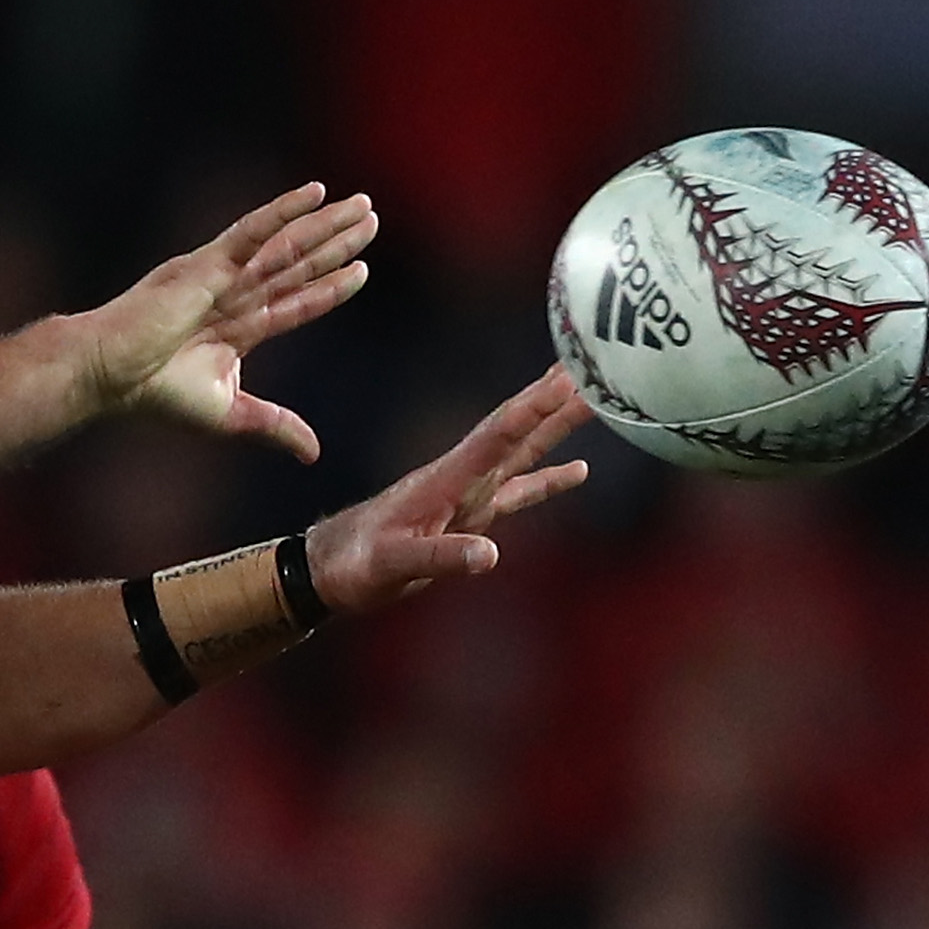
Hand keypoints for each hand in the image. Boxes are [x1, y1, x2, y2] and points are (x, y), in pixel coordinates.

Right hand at [68, 184, 379, 462]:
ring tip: (363, 206)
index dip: (330, 287)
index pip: (297, 302)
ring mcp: (225, 276)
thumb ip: (274, 426)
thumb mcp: (230, 415)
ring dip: (326, 226)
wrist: (113, 375)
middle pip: (300, 265)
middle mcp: (237, 295)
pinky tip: (317, 194)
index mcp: (240, 327)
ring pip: (288, 246)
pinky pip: (255, 232)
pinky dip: (285, 212)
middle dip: (337, 243)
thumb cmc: (156, 394)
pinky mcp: (210, 264)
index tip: (363, 269)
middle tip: (371, 216)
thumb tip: (313, 453)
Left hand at [304, 368, 592, 613]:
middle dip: (556, 396)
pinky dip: (550, 479)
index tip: (571, 378)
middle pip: (520, 429)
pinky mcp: (472, 514)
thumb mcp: (394, 563)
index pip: (499, 434)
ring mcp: (470, 493)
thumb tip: (490, 557)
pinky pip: (521, 490)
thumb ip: (441, 557)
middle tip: (594, 360)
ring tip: (597, 397)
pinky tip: (579, 468)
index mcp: (448, 479)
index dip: (535, 407)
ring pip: (525, 450)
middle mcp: (464, 477)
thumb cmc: (356, 564)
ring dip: (559, 424)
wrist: (331, 567)